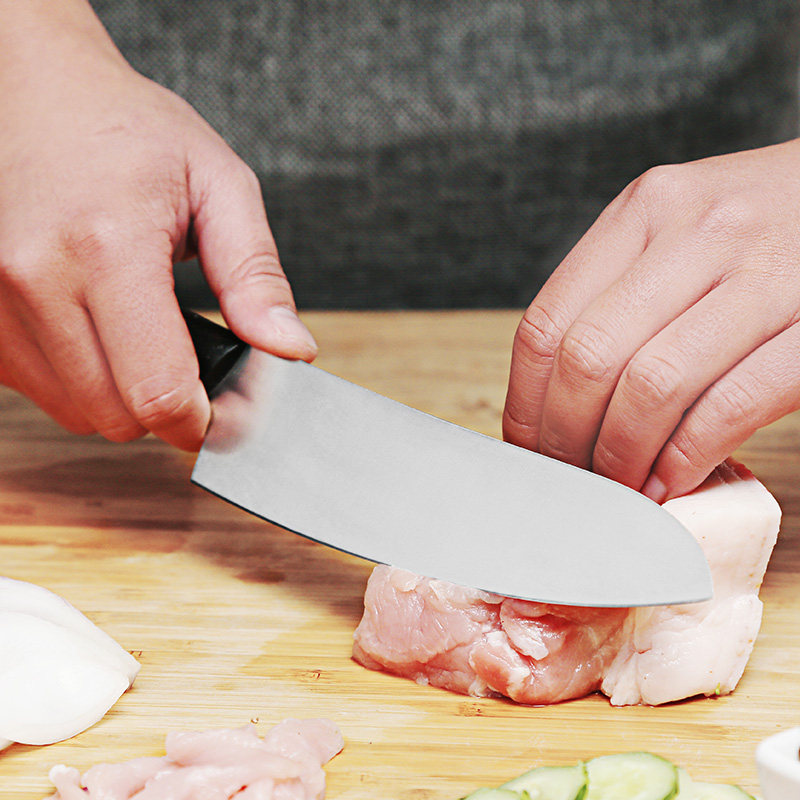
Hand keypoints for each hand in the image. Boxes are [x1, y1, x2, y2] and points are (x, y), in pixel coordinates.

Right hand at [0, 0, 315, 450]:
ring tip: (143, 335)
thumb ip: (256, 276)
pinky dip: (80, 379)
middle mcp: (35, 278)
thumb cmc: (133, 132)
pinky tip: (99, 330)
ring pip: (77, 412)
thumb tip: (290, 350)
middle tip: (189, 363)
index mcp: (108, 247)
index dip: (201, 420)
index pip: (158, 392)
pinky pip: (39, 390)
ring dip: (122, 396)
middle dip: (166, 408)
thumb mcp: (220, 187)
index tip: (222, 409)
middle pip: (117, 417)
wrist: (36, 92)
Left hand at [503, 139, 799, 501]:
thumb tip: (556, 404)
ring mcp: (765, 274)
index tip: (529, 445)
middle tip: (573, 476)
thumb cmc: (764, 228)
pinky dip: (687, 458)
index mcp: (645, 209)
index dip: (526, 404)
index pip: (548, 323)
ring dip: (623, 456)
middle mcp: (698, 231)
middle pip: (589, 359)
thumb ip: (619, 295)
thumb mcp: (679, 231)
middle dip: (567, 438)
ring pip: (652, 386)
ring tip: (621, 486)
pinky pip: (729, 407)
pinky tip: (672, 478)